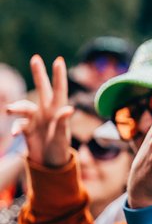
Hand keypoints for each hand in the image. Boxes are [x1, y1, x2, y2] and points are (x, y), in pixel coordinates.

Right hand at [7, 54, 72, 168]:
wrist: (49, 164)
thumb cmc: (59, 150)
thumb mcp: (62, 137)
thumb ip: (63, 123)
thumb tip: (69, 108)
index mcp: (58, 111)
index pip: (59, 90)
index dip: (58, 76)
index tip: (58, 60)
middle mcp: (46, 111)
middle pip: (42, 89)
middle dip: (38, 74)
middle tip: (35, 58)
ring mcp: (35, 119)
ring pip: (24, 107)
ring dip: (17, 108)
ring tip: (9, 110)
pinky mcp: (26, 128)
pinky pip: (18, 124)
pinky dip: (15, 128)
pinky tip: (14, 134)